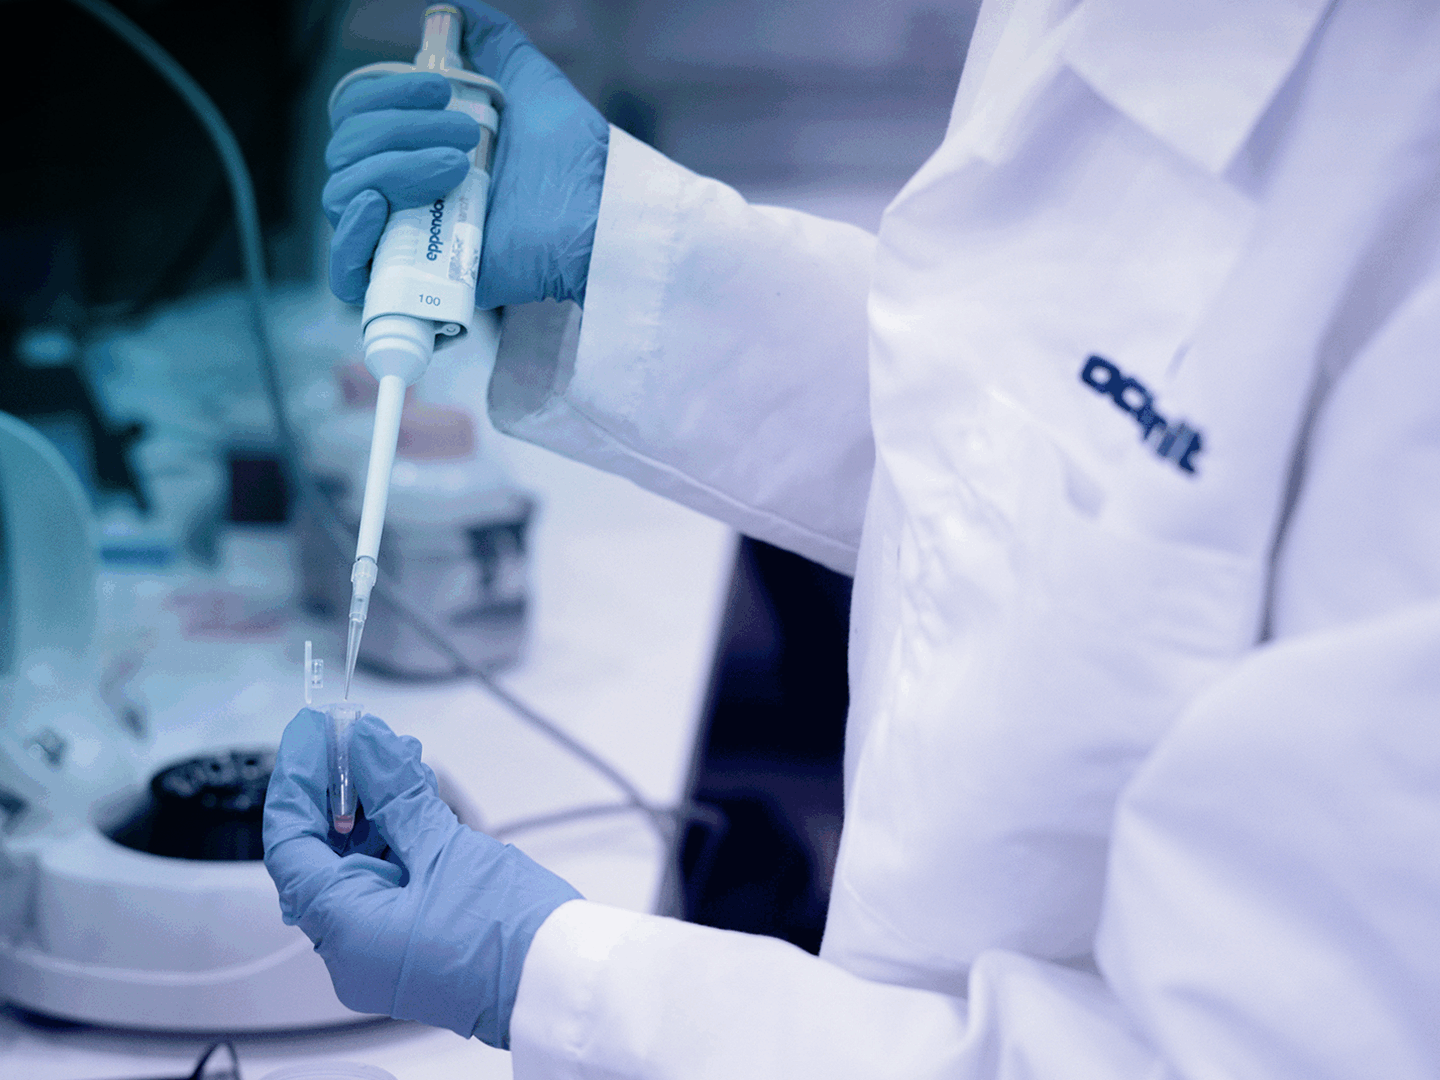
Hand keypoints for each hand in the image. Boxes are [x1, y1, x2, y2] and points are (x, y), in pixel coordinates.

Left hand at [263, 708, 581, 1047]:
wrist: (563, 982)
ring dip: (371, 809)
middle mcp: (350, 948)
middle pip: (319, 853)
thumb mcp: (445, 846)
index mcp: (345, 931)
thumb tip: (362, 742)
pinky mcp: (407, 940)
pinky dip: (392, 838)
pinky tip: (413, 797)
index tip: (313, 736)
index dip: (298, 783)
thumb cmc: (510, 932)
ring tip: (399, 759)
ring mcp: (378, 947)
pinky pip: (381, 882)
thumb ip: (394, 790)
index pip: (290, 845)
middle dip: (340, 790)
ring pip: (353, 864)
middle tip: (360, 739)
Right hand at [323, 1, 608, 307]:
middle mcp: (404, 190)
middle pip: (345, 152)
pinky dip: (350, 237)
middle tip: (466, 138)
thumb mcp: (529, 83)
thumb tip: (457, 8)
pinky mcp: (416, 282)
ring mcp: (407, 237)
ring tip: (457, 169)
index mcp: (418, 146)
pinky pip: (346, 270)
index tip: (443, 87)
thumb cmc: (572, 157)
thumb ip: (492, 43)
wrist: (595, 215)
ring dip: (393, 168)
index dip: (384, 94)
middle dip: (398, 130)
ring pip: (344, 196)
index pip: (355, 116)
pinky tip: (378, 207)